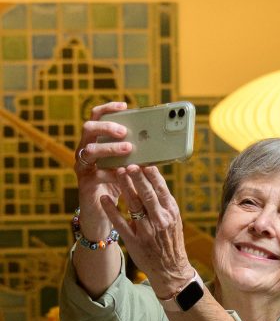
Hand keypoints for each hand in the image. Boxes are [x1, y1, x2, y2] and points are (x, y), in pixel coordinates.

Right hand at [74, 102, 132, 237]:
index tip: (124, 105)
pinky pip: (94, 174)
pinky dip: (110, 173)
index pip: (97, 118)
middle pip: (89, 129)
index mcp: (96, 142)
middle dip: (106, 127)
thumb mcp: (128, 168)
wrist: (103, 215)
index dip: (108, 109)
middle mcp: (85, 151)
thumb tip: (156, 143)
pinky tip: (122, 173)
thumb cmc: (118, 188)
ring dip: (109, 148)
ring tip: (128, 150)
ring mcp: (82, 167)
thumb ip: (136, 155)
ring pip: (89, 150)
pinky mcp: (85, 184)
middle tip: (124, 131)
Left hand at [100, 164, 192, 297]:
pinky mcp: (134, 241)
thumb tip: (153, 179)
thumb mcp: (174, 221)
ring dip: (124, 187)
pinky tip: (103, 198)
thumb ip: (164, 203)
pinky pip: (120, 223)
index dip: (152, 175)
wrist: (170, 270)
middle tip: (128, 162)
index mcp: (171, 213)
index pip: (161, 189)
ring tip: (116, 172)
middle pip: (147, 194)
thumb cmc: (171, 242)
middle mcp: (160, 221)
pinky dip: (111, 210)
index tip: (143, 160)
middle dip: (137, 177)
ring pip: (134, 205)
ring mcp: (147, 231)